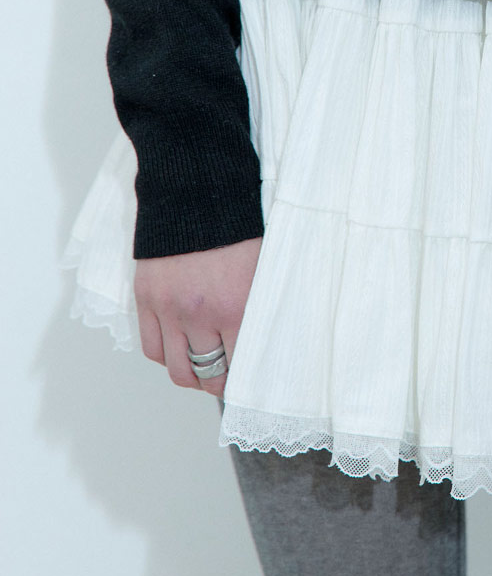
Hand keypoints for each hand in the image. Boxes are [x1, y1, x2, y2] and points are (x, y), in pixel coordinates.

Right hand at [133, 238, 263, 393]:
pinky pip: (151, 347)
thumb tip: (256, 350)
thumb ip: (256, 313)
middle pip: (208, 376)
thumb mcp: (260, 272)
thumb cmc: (235, 228)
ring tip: (199, 369)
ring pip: (176, 369)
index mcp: (234, 309)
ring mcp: (169, 308)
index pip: (239, 369)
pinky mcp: (146, 298)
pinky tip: (178, 348)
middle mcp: (199, 315)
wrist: (196, 191)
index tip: (245, 382)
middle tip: (223, 379)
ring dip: (190, 376)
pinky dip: (165, 356)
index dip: (243, 381)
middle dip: (218, 384)